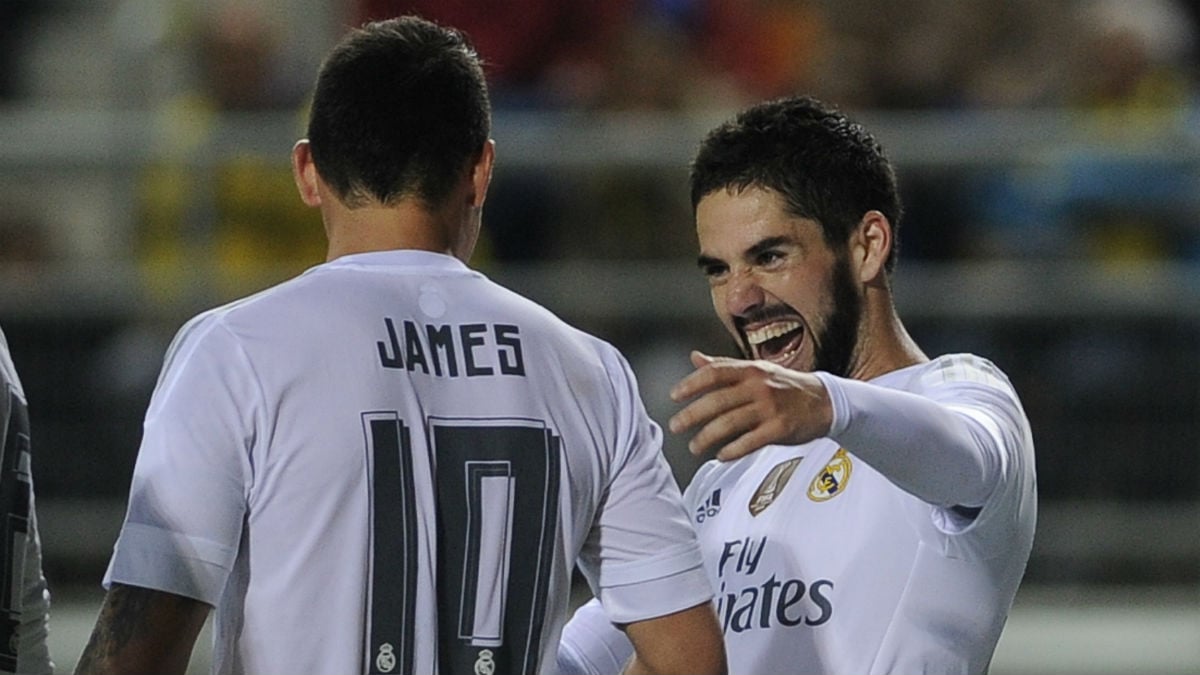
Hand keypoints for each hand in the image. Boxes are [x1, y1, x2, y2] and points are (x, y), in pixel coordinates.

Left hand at [668, 350, 833, 460]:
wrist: (825, 401)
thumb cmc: (785, 385)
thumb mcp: (756, 369)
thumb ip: (724, 366)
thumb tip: (695, 357)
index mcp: (750, 370)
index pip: (715, 373)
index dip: (691, 384)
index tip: (674, 396)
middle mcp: (758, 386)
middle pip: (717, 400)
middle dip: (691, 415)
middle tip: (675, 426)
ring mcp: (769, 408)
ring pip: (730, 423)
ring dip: (707, 437)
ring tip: (694, 446)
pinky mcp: (780, 429)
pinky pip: (750, 441)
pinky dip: (732, 450)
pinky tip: (721, 456)